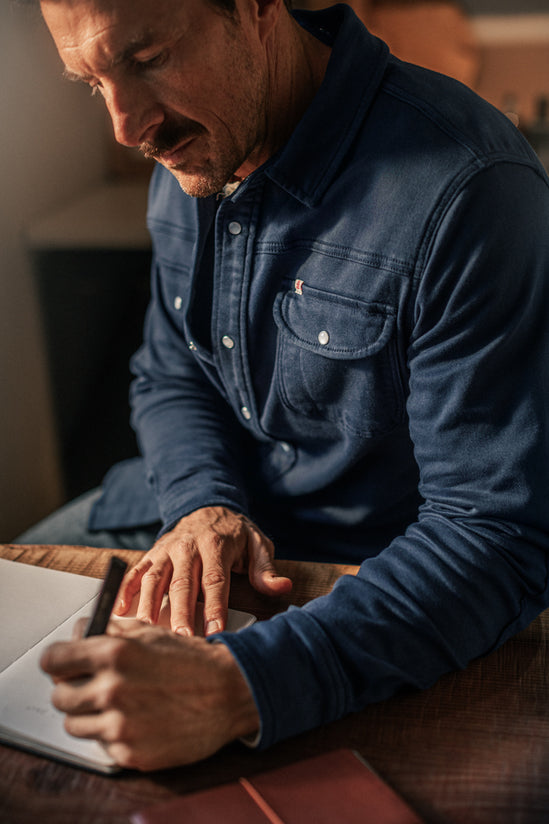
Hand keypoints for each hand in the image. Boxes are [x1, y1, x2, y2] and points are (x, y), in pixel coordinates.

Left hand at [40, 619, 259, 770]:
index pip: (53, 661)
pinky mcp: (131, 753)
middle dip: (73, 688)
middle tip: (92, 685)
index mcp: (114, 653)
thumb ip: (110, 630)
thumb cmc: (191, 660)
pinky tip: (137, 719)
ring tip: (118, 703)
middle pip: (59, 696)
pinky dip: (114, 734)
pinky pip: (102, 744)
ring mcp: (120, 725)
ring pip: (76, 724)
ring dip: (90, 714)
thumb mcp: (150, 631)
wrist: (229, 692)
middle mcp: (112, 690)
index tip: (60, 664)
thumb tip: (79, 634)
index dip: (57, 661)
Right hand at [114, 506, 291, 635]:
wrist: (207, 505)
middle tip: (180, 641)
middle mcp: (187, 546)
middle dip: (180, 614)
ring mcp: (167, 550)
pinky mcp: (153, 554)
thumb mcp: (258, 543)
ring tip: (147, 634)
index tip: (214, 630)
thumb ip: (265, 568)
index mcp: (216, 544)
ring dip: (149, 607)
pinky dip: (126, 590)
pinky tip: (120, 611)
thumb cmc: (234, 532)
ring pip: (155, 580)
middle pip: (182, 584)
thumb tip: (282, 586)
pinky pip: (136, 572)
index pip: (215, 580)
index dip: (214, 606)